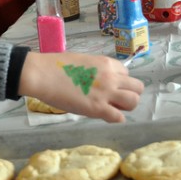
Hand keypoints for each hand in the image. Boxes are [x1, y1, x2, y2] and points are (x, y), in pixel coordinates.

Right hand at [19, 51, 141, 122]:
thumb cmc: (57, 65)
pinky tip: (106, 117)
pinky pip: (119, 117)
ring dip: (126, 106)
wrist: (43, 74)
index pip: (126, 73)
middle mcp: (111, 77)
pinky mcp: (97, 109)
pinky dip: (115, 119)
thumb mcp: (84, 60)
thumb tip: (99, 79)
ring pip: (134, 101)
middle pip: (137, 87)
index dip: (120, 81)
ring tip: (113, 108)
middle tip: (116, 99)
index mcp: (107, 63)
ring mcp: (106, 93)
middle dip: (130, 94)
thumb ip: (97, 70)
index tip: (110, 86)